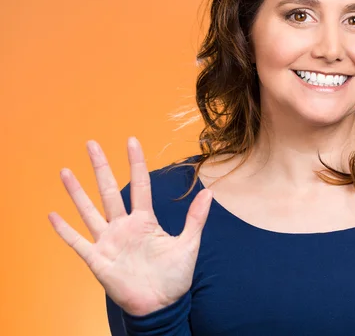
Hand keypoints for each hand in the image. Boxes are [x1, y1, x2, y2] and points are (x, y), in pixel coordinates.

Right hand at [48, 137, 212, 315]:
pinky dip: (64, 230)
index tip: (131, 141)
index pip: (139, 185)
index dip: (136, 163)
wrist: (160, 306)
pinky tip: (52, 214)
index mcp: (145, 220)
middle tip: (91, 143)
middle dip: (100, 167)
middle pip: (109, 191)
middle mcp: (124, 226)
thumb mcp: (188, 244)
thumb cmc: (174, 276)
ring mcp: (109, 241)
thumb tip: (208, 192)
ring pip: (89, 211)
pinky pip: (77, 242)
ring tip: (65, 172)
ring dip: (77, 192)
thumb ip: (195, 218)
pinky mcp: (98, 260)